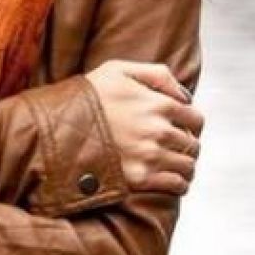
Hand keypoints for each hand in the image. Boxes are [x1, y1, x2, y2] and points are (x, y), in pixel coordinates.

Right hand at [85, 60, 203, 195]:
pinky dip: (179, 184)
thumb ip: (157, 74)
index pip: (196, 119)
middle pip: (193, 144)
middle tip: (176, 147)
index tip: (183, 128)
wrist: (58, 127)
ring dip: (185, 166)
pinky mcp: (140, 179)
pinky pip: (176, 185)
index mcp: (159, 104)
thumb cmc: (86, 96)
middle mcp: (159, 131)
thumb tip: (184, 95)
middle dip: (187, 145)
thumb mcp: (118, 69)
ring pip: (188, 166)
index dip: (192, 124)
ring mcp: (150, 156)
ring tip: (175, 165)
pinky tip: (172, 180)